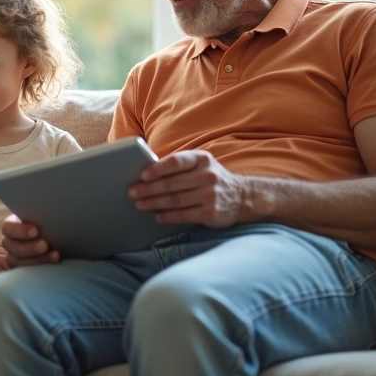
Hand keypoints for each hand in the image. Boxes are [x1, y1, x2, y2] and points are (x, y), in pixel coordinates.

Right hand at [0, 214, 59, 267]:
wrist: (64, 238)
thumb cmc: (55, 224)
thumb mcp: (47, 218)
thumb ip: (40, 216)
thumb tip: (39, 207)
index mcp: (13, 225)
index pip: (8, 228)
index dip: (19, 231)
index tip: (35, 231)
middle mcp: (12, 242)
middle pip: (11, 247)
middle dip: (29, 247)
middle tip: (45, 245)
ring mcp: (16, 257)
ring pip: (17, 261)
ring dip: (36, 260)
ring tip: (55, 255)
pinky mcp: (25, 269)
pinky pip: (26, 273)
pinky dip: (39, 269)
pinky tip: (53, 264)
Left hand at [129, 150, 245, 227]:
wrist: (243, 196)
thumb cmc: (211, 178)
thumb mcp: (200, 164)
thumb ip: (179, 165)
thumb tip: (146, 171)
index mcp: (202, 159)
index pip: (176, 162)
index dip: (157, 169)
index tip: (142, 175)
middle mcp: (207, 176)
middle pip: (172, 184)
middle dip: (148, 189)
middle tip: (132, 192)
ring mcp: (210, 195)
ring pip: (175, 200)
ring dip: (153, 203)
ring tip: (139, 204)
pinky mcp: (211, 213)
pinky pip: (184, 215)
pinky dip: (168, 216)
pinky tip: (157, 216)